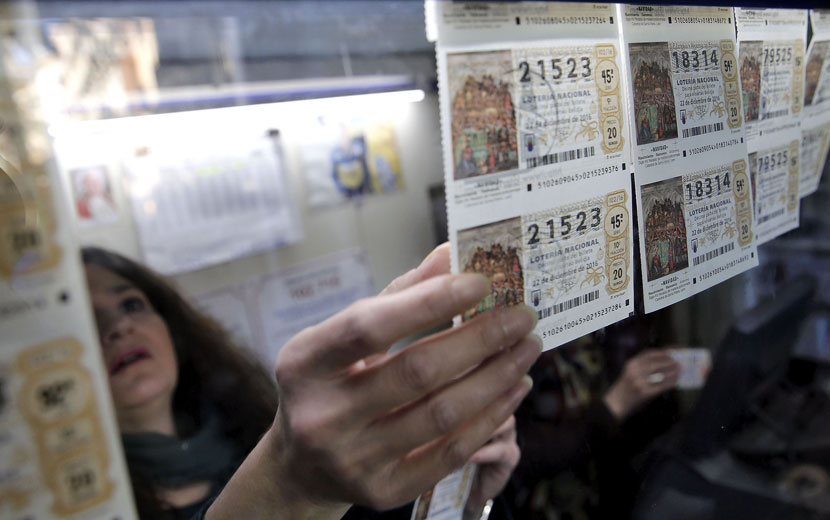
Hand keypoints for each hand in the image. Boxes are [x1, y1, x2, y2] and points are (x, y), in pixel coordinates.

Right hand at [242, 243, 539, 516]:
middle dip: (481, 339)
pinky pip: (450, 452)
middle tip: (521, 316)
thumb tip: (452, 256)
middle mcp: (323, 415)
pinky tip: (513, 389)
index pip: (369, 326)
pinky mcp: (384, 491)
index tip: (480, 282)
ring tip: (526, 349)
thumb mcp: (344, 336)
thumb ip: (398, 297)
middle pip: (416, 372)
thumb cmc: (331, 383)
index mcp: (304, 364)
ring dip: (496, 377)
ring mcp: (352, 459)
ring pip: (442, 415)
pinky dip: (490, 417)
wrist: (303, 466)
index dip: (429, 302)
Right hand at [603, 349, 679, 421]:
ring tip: (680, 370)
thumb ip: (644, 365)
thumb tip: (665, 359)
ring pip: (661, 374)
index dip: (663, 351)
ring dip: (673, 371)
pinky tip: (676, 381)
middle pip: (657, 363)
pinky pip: (662, 386)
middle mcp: (635, 371)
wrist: (617, 403)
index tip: (674, 350)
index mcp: (631, 363)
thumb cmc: (626, 386)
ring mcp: (640, 382)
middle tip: (680, 361)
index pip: (650, 353)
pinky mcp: (645, 393)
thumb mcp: (631, 371)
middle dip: (670, 361)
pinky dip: (670, 382)